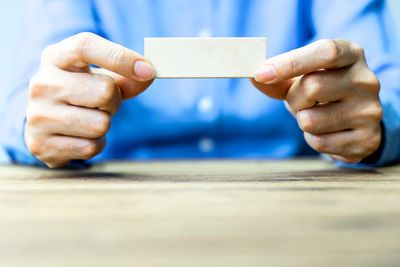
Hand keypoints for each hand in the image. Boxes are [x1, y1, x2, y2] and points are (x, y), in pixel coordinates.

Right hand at [25, 32, 153, 167]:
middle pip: (104, 91)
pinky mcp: (42, 145)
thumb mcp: (99, 77)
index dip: (120, 57)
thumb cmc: (80, 93)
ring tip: (88, 119)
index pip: (86, 46)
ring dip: (104, 125)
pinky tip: (80, 136)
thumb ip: (126, 76)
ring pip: (101, 124)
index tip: (148, 70)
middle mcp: (42, 83)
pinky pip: (91, 147)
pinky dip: (95, 144)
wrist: (45, 123)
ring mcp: (38, 115)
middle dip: (114, 101)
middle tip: (102, 104)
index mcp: (55, 57)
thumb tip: (149, 74)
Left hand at [251, 39, 381, 163]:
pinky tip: (327, 132)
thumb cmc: (323, 93)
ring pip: (311, 119)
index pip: (325, 52)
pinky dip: (312, 139)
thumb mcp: (302, 79)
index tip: (261, 74)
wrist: (356, 122)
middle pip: (312, 87)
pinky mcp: (366, 140)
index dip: (290, 62)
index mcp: (352, 55)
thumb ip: (278, 79)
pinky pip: (319, 143)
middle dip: (294, 98)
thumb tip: (255, 77)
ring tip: (316, 116)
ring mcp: (370, 111)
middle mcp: (366, 80)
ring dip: (302, 121)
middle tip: (300, 101)